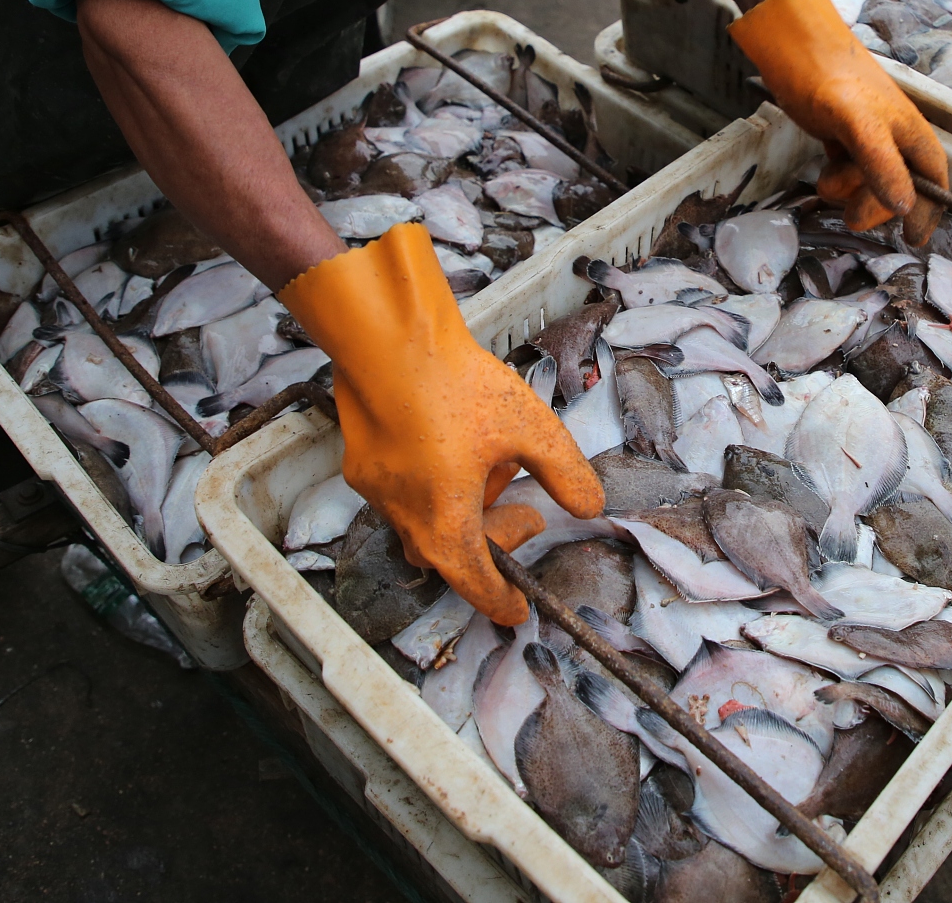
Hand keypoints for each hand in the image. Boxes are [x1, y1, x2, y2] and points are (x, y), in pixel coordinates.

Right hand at [278, 226, 603, 622]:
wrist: (387, 341)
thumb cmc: (457, 387)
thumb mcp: (533, 430)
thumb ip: (565, 473)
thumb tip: (591, 506)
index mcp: (446, 525)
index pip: (476, 584)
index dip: (501, 601)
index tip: (517, 611)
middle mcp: (404, 519)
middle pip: (450, 554)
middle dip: (492, 538)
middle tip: (528, 511)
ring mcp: (375, 492)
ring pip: (423, 522)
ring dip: (460, 509)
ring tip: (489, 461)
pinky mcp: (360, 464)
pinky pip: (402, 493)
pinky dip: (431, 485)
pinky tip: (450, 439)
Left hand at [729, 0, 947, 241]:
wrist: (792, 44)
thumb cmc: (829, 76)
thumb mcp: (859, 124)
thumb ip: (883, 165)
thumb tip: (905, 208)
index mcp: (911, 134)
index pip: (933, 184)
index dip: (927, 213)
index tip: (913, 241)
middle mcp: (895, 138)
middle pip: (898, 191)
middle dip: (875, 206)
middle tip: (852, 214)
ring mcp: (867, 137)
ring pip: (868, 184)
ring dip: (849, 192)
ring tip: (830, 178)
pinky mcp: (842, 135)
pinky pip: (848, 172)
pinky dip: (836, 179)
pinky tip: (825, 167)